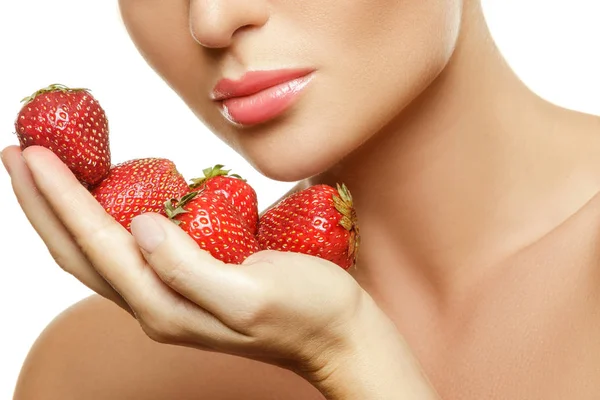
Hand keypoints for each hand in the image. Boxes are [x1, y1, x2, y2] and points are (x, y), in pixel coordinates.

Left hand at [1, 145, 367, 379]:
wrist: (336, 333)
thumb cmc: (306, 311)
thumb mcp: (251, 294)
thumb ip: (189, 267)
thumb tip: (141, 225)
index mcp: (164, 306)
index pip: (95, 244)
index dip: (58, 197)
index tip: (32, 152)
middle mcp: (155, 303)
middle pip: (77, 251)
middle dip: (41, 203)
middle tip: (17, 153)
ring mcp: (168, 293)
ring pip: (97, 250)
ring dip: (63, 210)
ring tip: (46, 170)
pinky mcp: (185, 280)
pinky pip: (127, 248)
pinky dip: (101, 217)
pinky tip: (103, 196)